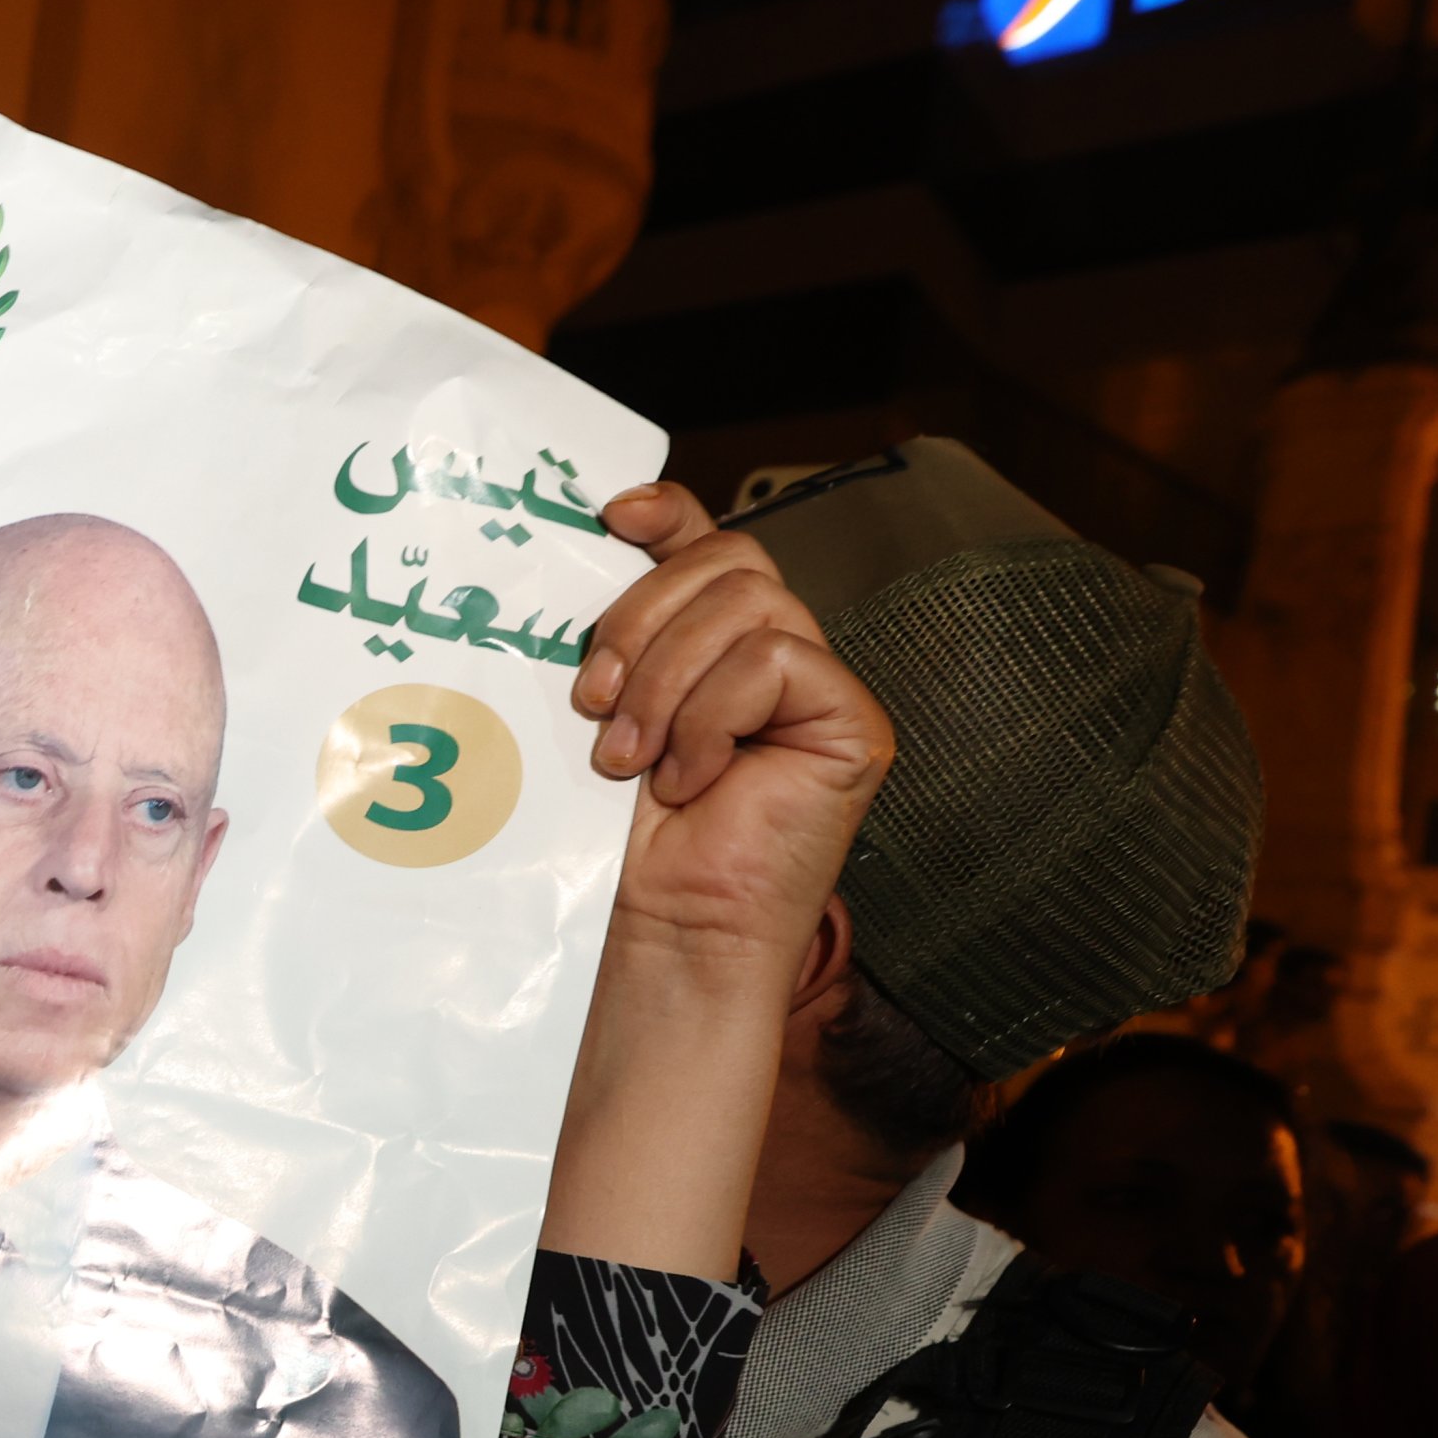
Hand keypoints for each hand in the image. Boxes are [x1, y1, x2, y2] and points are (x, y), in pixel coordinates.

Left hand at [578, 482, 892, 972]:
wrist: (668, 924)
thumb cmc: (627, 837)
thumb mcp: (603, 712)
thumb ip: (614, 640)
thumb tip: (587, 562)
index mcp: (714, 643)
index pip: (705, 541)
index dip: (666, 513)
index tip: (609, 517)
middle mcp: (774, 651)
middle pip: (725, 560)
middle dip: (640, 622)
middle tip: (595, 702)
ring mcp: (819, 683)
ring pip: (747, 602)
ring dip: (668, 681)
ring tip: (631, 758)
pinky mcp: (850, 718)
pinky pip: (776, 659)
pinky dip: (713, 718)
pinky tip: (692, 779)